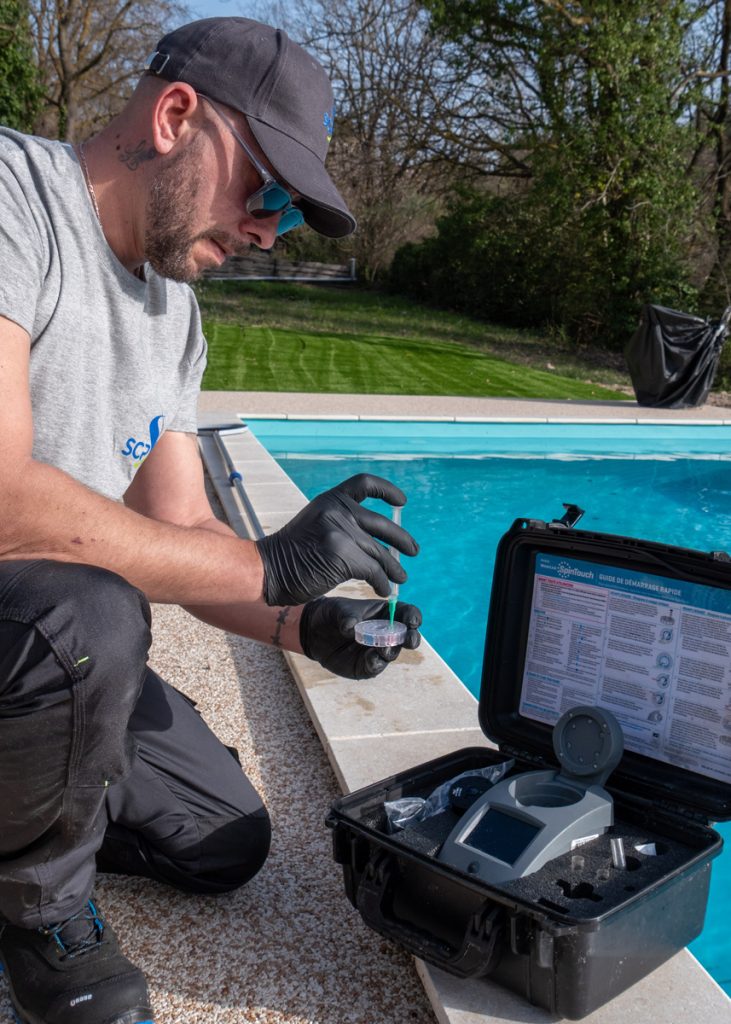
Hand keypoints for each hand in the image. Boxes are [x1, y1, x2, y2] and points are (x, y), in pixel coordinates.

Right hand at [255, 474, 417, 605]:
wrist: (267, 569)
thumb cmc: (290, 554)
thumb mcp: (314, 524)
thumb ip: (339, 523)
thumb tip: (374, 539)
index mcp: (329, 500)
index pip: (364, 484)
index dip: (386, 490)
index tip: (402, 503)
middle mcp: (337, 511)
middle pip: (381, 523)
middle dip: (401, 538)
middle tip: (414, 550)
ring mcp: (341, 532)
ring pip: (379, 552)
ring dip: (393, 567)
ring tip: (401, 577)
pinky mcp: (344, 556)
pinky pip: (373, 571)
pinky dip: (381, 582)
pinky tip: (383, 589)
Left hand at [299, 596, 421, 679]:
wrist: (314, 632)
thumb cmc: (332, 614)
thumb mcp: (338, 609)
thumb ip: (347, 616)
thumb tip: (352, 629)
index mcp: (386, 613)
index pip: (407, 614)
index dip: (413, 617)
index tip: (412, 621)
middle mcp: (387, 632)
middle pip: (407, 636)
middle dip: (412, 639)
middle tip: (409, 640)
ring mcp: (378, 650)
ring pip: (392, 653)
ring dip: (391, 651)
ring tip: (383, 649)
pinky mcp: (367, 665)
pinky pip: (376, 666)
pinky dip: (375, 663)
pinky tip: (370, 658)